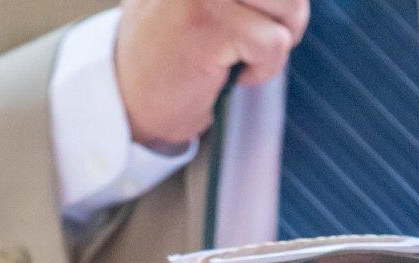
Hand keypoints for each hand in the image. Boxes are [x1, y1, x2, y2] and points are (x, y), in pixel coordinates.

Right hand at [116, 0, 308, 149]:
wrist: (127, 97)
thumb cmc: (172, 46)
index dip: (285, 3)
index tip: (263, 15)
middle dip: (289, 14)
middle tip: (253, 39)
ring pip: (291, 5)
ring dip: (275, 41)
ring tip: (238, 53)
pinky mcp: (210, 22)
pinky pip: (274, 43)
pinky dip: (262, 70)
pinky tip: (227, 72)